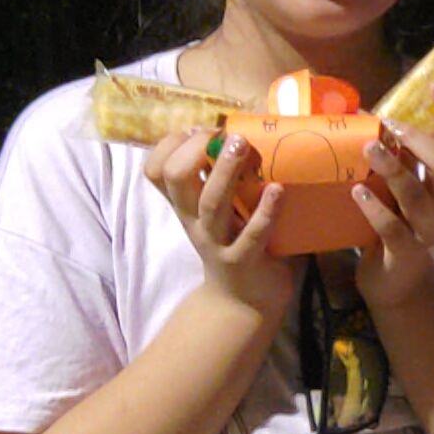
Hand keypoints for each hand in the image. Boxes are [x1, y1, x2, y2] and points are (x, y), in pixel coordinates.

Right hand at [148, 126, 299, 320]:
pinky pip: (252, 235)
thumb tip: (252, 131)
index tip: (199, 130)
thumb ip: (228, 181)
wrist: (244, 302)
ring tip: (242, 146)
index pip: (156, 171)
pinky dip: (265, 212)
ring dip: (225, 172)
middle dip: (194, 150)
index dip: (168, 145)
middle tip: (223, 134)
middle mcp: (194, 221)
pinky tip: (278, 190)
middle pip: (176, 179)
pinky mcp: (244, 261)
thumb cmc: (239, 243)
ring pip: (211, 204)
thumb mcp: (225, 211)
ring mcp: (217, 242)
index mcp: (186, 205)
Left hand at [352, 85, 433, 307]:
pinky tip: (356, 192)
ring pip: (417, 196)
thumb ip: (394, 160)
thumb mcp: (399, 189)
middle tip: (385, 127)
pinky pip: (392, 228)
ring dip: (392, 169)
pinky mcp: (404, 252)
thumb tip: (363, 116)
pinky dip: (374, 208)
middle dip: (416, 141)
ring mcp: (426, 229)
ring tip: (368, 150)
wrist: (395, 282)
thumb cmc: (394, 224)